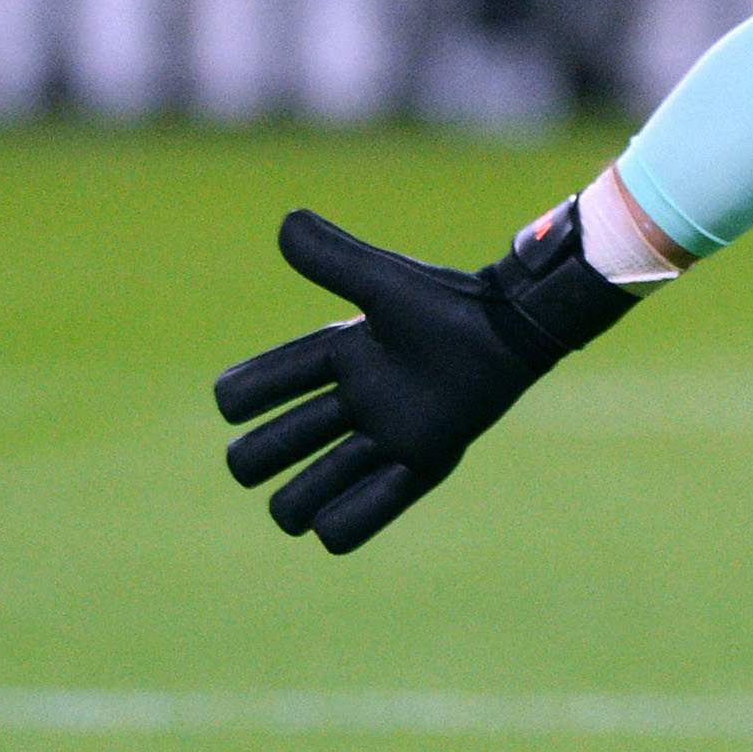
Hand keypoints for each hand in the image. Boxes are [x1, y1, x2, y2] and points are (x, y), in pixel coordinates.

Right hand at [212, 203, 634, 552]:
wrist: (515, 329)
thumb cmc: (451, 303)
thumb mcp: (383, 283)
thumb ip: (333, 259)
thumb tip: (284, 223)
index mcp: (339, 356)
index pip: (263, 384)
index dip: (241, 396)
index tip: (237, 401)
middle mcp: (356, 400)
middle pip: (278, 444)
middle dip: (258, 457)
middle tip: (256, 462)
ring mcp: (388, 434)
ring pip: (316, 486)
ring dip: (295, 502)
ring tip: (291, 511)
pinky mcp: (424, 461)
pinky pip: (374, 508)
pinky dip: (346, 523)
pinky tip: (329, 527)